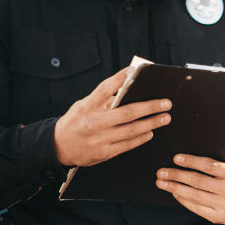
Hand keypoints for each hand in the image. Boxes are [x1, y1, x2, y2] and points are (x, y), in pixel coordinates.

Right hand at [54, 66, 170, 166]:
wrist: (58, 147)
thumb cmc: (74, 122)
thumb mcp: (83, 106)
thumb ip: (102, 100)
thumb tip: (127, 88)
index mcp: (87, 107)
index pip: (104, 89)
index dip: (120, 79)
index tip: (135, 71)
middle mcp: (94, 123)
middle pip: (127, 113)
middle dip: (150, 107)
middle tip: (166, 103)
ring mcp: (100, 139)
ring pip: (131, 130)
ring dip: (151, 123)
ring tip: (164, 117)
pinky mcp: (104, 153)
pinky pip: (128, 145)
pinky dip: (141, 138)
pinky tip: (151, 132)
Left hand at [156, 154, 224, 223]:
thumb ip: (213, 165)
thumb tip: (184, 160)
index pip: (209, 166)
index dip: (191, 161)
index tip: (175, 158)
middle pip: (199, 181)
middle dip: (177, 176)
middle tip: (161, 172)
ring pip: (195, 195)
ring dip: (175, 188)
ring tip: (162, 183)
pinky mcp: (218, 217)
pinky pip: (196, 208)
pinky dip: (183, 200)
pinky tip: (175, 193)